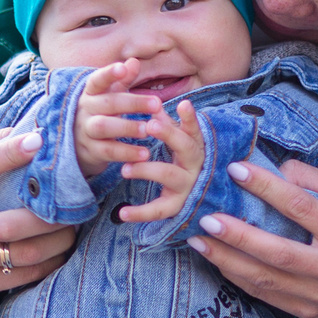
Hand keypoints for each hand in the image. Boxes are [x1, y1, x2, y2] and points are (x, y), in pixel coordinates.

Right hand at [0, 127, 74, 296]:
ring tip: (71, 228)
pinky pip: (23, 277)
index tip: (39, 141)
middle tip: (74, 208)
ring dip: (57, 242)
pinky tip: (58, 251)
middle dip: (50, 218)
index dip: (10, 153)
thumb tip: (34, 131)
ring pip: (23, 255)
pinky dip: (49, 264)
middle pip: (11, 225)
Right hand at [73, 59, 165, 180]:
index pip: (97, 80)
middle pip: (107, 103)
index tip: (122, 68)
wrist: (78, 143)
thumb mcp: (110, 95)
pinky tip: (144, 154)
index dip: (109, 74)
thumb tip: (134, 61)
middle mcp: (85, 110)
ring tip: (146, 130)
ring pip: (103, 127)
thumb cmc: (102, 112)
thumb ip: (123, 80)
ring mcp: (86, 131)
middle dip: (132, 103)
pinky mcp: (91, 151)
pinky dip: (126, 152)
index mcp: (91, 93)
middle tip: (157, 104)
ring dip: (126, 127)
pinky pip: (108, 151)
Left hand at [117, 100, 205, 223]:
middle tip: (149, 125)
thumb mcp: (176, 139)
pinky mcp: (176, 205)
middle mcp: (195, 165)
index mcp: (195, 145)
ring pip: (169, 175)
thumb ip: (165, 123)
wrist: (195, 194)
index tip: (183, 104)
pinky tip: (122, 213)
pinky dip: (140, 213)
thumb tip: (153, 104)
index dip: (190, 118)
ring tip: (124, 169)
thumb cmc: (181, 159)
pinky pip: (159, 210)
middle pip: (185, 147)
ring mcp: (187, 185)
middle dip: (168, 134)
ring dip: (146, 169)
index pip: (194, 128)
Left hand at [186, 160, 317, 317]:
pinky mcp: (307, 312)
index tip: (236, 169)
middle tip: (207, 216)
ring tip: (199, 239)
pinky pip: (265, 295)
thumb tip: (274, 167)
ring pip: (266, 279)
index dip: (267, 188)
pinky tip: (218, 260)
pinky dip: (237, 277)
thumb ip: (315, 181)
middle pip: (280, 252)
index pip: (303, 208)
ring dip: (227, 260)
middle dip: (239, 235)